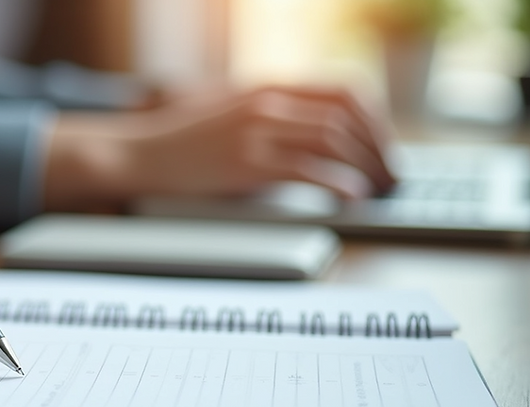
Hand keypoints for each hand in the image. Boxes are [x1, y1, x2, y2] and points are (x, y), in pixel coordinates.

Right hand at [43, 84, 394, 209]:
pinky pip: (306, 168)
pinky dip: (337, 182)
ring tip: (377, 190)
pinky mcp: (245, 163)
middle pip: (347, 115)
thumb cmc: (183, 142)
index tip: (384, 147)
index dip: (375, 119)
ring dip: (365, 166)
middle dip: (379, 147)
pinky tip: (351, 196)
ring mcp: (256, 130)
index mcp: (269, 88)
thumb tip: (319, 143)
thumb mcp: (233, 116)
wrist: (137, 152)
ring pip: (334, 139)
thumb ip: (274, 120)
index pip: (345, 90)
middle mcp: (268, 102)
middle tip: (392, 176)